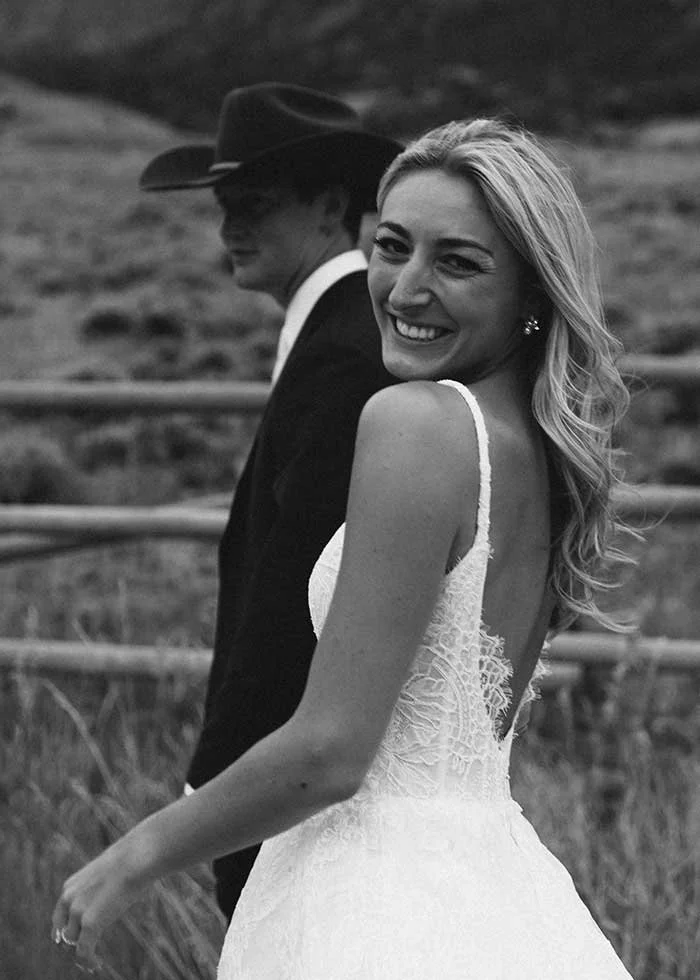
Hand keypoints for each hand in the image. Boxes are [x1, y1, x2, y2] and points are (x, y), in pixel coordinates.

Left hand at [51, 837, 148, 968]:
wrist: (137, 857)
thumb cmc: (131, 859)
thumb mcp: (108, 871)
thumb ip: (102, 885)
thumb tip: (115, 889)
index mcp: (70, 886)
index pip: (60, 917)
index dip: (65, 931)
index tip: (75, 940)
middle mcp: (68, 900)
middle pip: (63, 932)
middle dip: (73, 945)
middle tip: (85, 954)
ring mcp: (78, 912)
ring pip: (73, 943)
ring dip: (81, 955)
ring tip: (92, 963)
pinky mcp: (90, 924)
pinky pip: (84, 951)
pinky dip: (88, 961)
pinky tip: (97, 966)